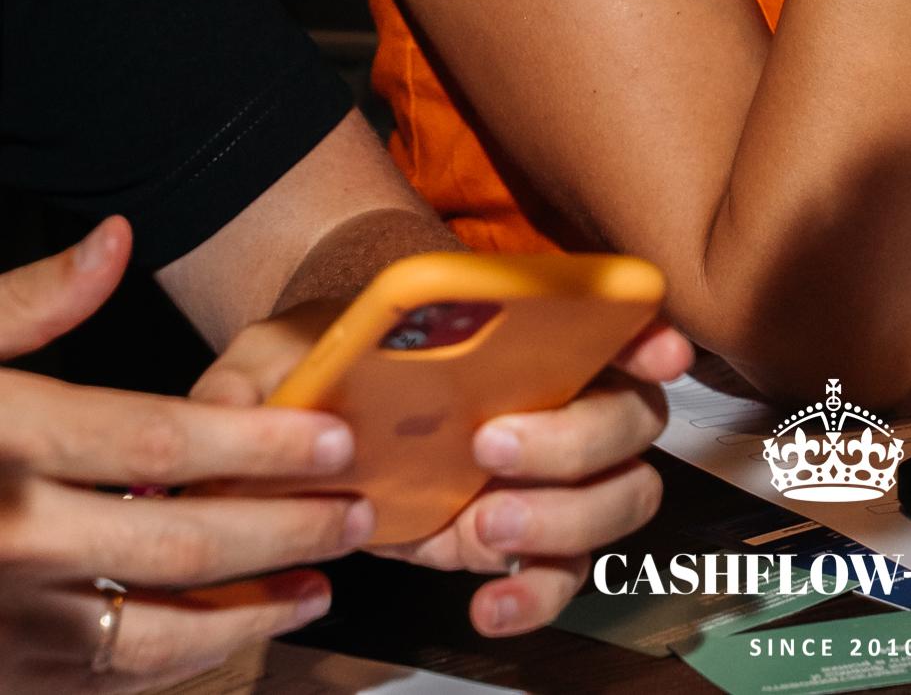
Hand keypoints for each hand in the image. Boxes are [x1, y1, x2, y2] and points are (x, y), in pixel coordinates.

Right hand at [0, 216, 372, 690]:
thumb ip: (31, 302)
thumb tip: (120, 241)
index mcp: (7, 438)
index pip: (161, 437)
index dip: (258, 442)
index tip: (333, 436)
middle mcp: (10, 537)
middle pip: (178, 537)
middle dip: (285, 528)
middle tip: (359, 512)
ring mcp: (1, 621)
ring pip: (150, 635)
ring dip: (248, 616)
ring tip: (317, 589)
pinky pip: (99, 685)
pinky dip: (172, 668)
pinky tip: (221, 640)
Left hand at [196, 301, 692, 636]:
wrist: (323, 409)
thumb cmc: (320, 359)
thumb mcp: (277, 352)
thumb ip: (258, 378)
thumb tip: (247, 413)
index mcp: (529, 327)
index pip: (616, 315)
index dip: (647, 330)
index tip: (655, 348)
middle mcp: (565, 394)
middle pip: (630, 416)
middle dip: (576, 438)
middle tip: (493, 446)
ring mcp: (554, 473)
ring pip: (620, 498)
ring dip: (566, 518)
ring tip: (485, 527)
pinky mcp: (526, 539)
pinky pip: (565, 574)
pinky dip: (537, 593)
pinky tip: (489, 603)